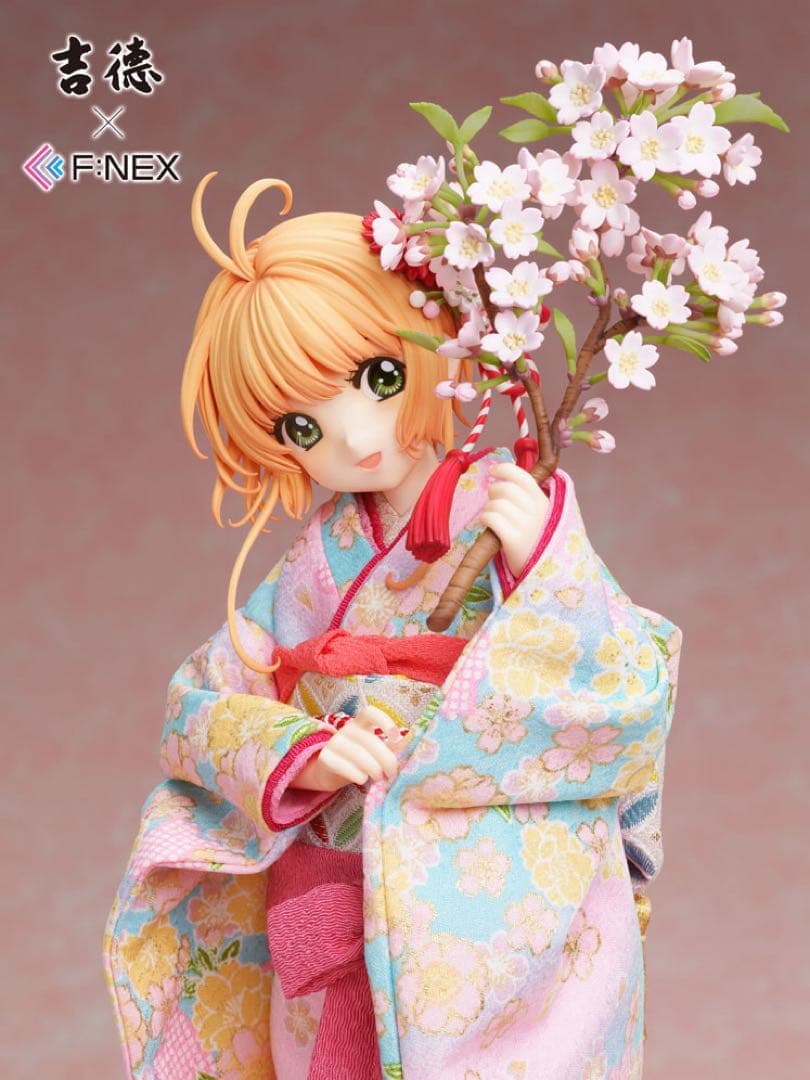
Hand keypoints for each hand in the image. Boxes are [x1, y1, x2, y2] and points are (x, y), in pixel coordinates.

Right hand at [298, 706, 402, 791]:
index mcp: (361, 723)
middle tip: (392, 774)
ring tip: (379, 778)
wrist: (331, 772)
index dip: (384, 721)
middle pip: (370, 740)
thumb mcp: (376, 751)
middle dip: (386, 759)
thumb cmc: (360, 759)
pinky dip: (356, 774)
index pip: (370, 712)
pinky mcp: (325, 758)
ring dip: (373, 769)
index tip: (395, 738)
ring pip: (358, 754)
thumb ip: (393, 747)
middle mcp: (347, 730)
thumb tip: (413, 744)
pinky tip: (363, 780)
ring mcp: (334, 743)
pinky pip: (342, 765)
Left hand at [481, 461, 549, 579]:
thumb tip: (504, 478)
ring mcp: (526, 526)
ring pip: (496, 503)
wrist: (549, 572)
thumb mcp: (542, 516)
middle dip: (494, 491)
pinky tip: (488, 524)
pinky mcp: (514, 540)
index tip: (493, 470)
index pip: (522, 476)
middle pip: (505, 488)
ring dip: (488, 508)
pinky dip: (485, 518)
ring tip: (492, 516)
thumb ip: (528, 499)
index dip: (504, 469)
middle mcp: (536, 511)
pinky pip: (492, 518)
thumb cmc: (538, 542)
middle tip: (493, 501)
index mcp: (543, 502)